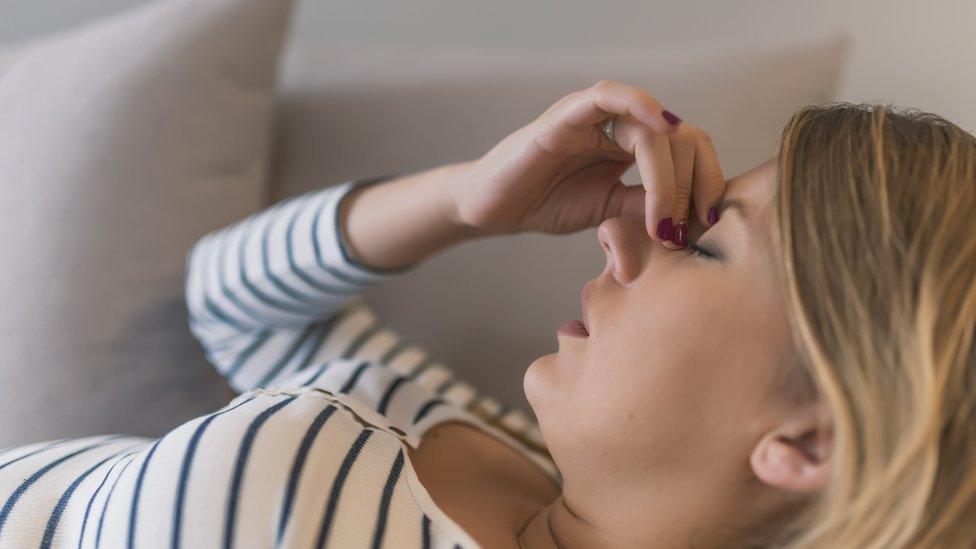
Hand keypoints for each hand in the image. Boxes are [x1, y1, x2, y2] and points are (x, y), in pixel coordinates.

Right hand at [448, 80, 726, 245]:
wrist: (497, 208)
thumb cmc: (548, 203)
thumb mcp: (611, 211)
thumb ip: (646, 206)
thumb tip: (692, 221)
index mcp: (634, 144)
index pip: (690, 149)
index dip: (706, 182)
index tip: (707, 224)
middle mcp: (620, 124)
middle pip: (682, 139)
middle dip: (690, 187)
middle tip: (678, 232)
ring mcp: (595, 117)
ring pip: (654, 130)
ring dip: (667, 175)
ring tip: (662, 218)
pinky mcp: (566, 117)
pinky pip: (609, 98)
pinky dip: (640, 104)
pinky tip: (663, 124)